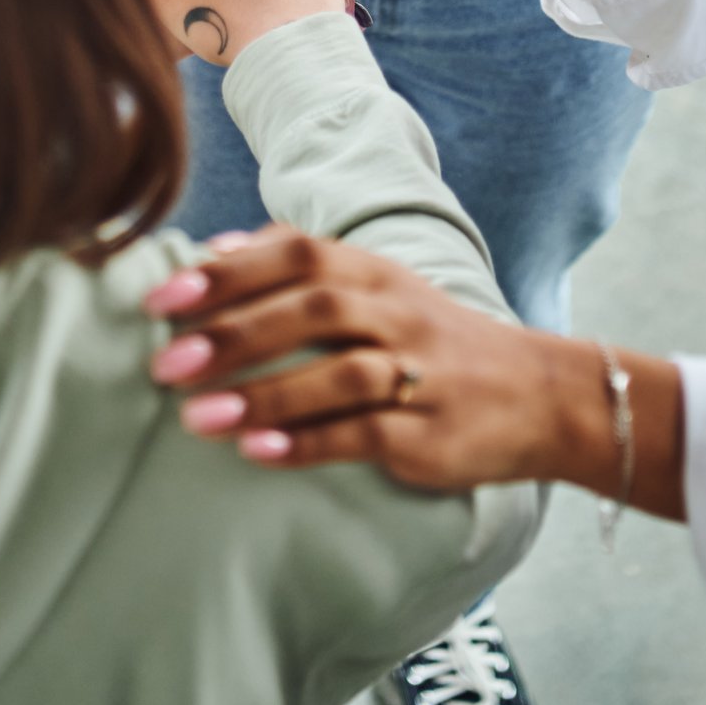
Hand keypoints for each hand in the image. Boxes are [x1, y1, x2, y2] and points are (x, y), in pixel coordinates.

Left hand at [144, 229, 687, 515]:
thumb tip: (215, 250)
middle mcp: (396, 313)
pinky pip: (366, 435)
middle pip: (313, 308)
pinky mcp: (429, 434)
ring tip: (196, 419)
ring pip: (339, 373)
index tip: (165, 297)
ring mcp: (419, 373)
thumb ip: (302, 264)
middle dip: (234, 333)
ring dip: (264, 394)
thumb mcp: (379, 287)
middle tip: (165, 362)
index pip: (298, 253)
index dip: (230, 272)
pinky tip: (258, 454)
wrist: (540, 394)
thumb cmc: (435, 339)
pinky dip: (309, 443)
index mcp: (375, 272)